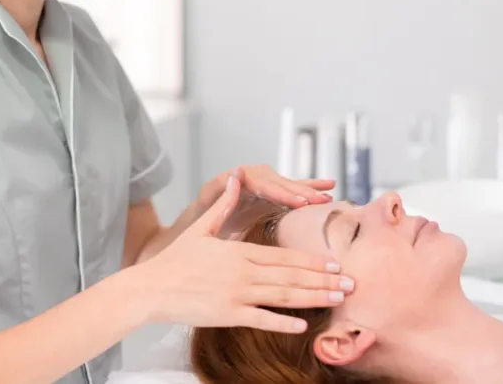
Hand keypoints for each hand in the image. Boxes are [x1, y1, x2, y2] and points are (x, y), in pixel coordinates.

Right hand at [139, 174, 353, 333]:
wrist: (151, 288)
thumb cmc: (176, 260)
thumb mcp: (201, 229)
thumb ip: (222, 205)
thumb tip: (234, 176)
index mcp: (240, 251)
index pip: (285, 256)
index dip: (313, 261)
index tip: (336, 264)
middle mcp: (243, 272)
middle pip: (291, 276)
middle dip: (324, 280)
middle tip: (351, 284)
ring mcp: (236, 295)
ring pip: (283, 297)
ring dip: (313, 298)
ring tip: (337, 300)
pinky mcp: (227, 315)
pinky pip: (260, 319)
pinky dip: (283, 323)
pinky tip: (303, 326)